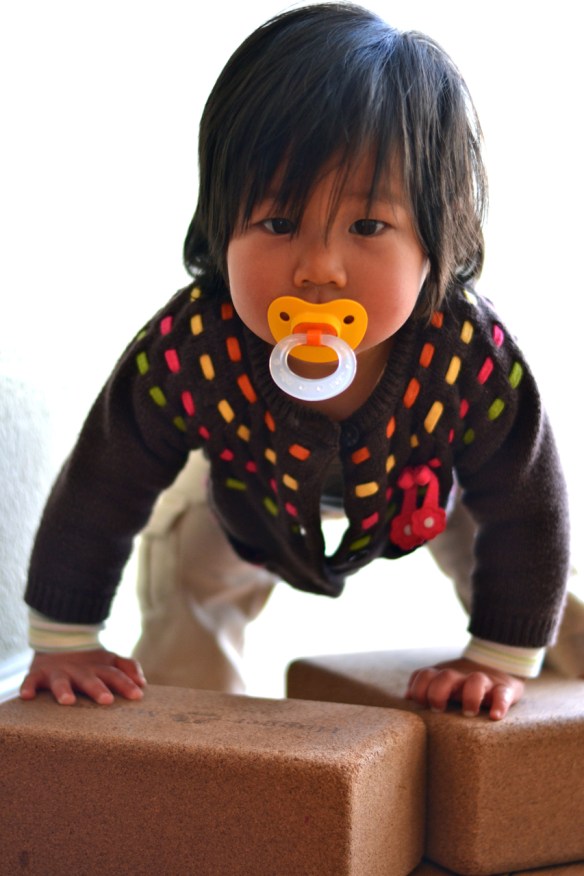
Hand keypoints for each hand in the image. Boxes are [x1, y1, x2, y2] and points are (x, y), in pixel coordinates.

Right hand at [20, 648, 145, 705]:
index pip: (115, 675)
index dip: (127, 684)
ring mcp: (59, 672)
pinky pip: (31, 681)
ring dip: (64, 690)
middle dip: (98, 689)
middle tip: (107, 700)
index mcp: (99, 668)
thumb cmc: (90, 662)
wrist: (58, 644)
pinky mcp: (38, 674)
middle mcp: (80, 670)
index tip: (138, 695)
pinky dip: (28, 687)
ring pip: (60, 682)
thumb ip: (128, 668)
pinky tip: (27, 696)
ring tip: (67, 700)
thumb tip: (143, 683)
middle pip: (90, 679)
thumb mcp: (110, 661)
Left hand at [405, 657, 524, 720]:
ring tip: (468, 713)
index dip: (418, 688)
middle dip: (438, 692)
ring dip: (470, 696)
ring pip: (476, 680)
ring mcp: (483, 682)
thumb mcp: (443, 682)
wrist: (498, 666)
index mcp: (444, 675)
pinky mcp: (504, 689)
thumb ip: (425, 685)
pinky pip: (503, 694)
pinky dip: (500, 705)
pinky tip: (495, 716)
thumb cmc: (462, 683)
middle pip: (446, 676)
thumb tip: (407, 696)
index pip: (424, 674)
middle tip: (439, 709)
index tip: (420, 703)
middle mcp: (461, 677)